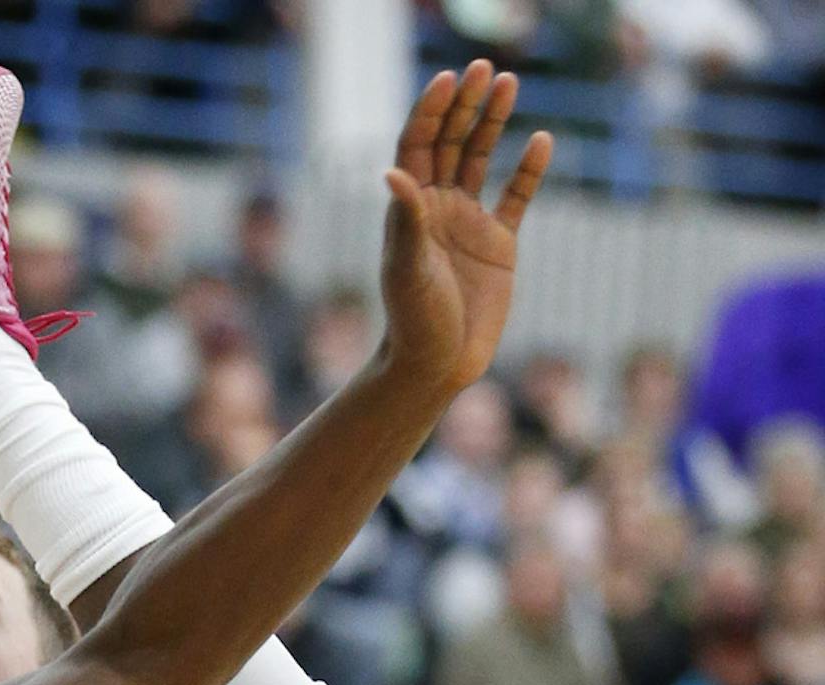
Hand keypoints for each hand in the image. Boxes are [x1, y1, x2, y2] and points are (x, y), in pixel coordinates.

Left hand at [378, 64, 552, 402]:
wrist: (438, 366)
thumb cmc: (414, 322)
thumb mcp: (407, 270)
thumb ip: (406, 220)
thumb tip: (394, 172)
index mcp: (410, 210)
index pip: (418, 146)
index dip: (431, 112)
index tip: (448, 79)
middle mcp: (438, 209)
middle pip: (450, 142)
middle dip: (464, 104)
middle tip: (483, 68)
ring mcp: (469, 223)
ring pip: (481, 159)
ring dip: (493, 121)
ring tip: (508, 83)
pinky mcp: (498, 244)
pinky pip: (517, 196)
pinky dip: (529, 170)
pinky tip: (542, 141)